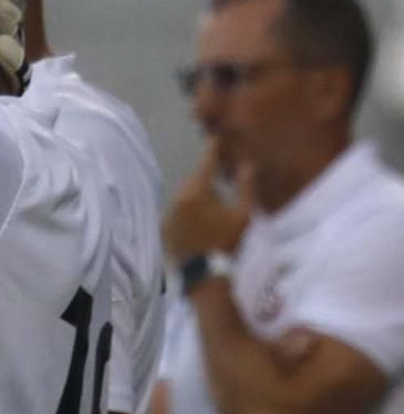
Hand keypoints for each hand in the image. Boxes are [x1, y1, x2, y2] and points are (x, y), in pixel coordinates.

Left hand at [163, 141, 250, 265]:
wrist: (204, 277)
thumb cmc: (226, 244)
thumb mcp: (242, 215)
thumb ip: (245, 187)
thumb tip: (247, 164)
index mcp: (197, 192)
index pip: (207, 162)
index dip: (214, 148)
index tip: (217, 136)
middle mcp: (178, 198)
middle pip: (195, 178)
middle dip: (208, 175)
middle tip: (221, 173)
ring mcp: (169, 214)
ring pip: (186, 195)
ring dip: (198, 194)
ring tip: (213, 200)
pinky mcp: (165, 229)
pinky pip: (179, 211)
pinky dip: (189, 209)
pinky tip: (201, 218)